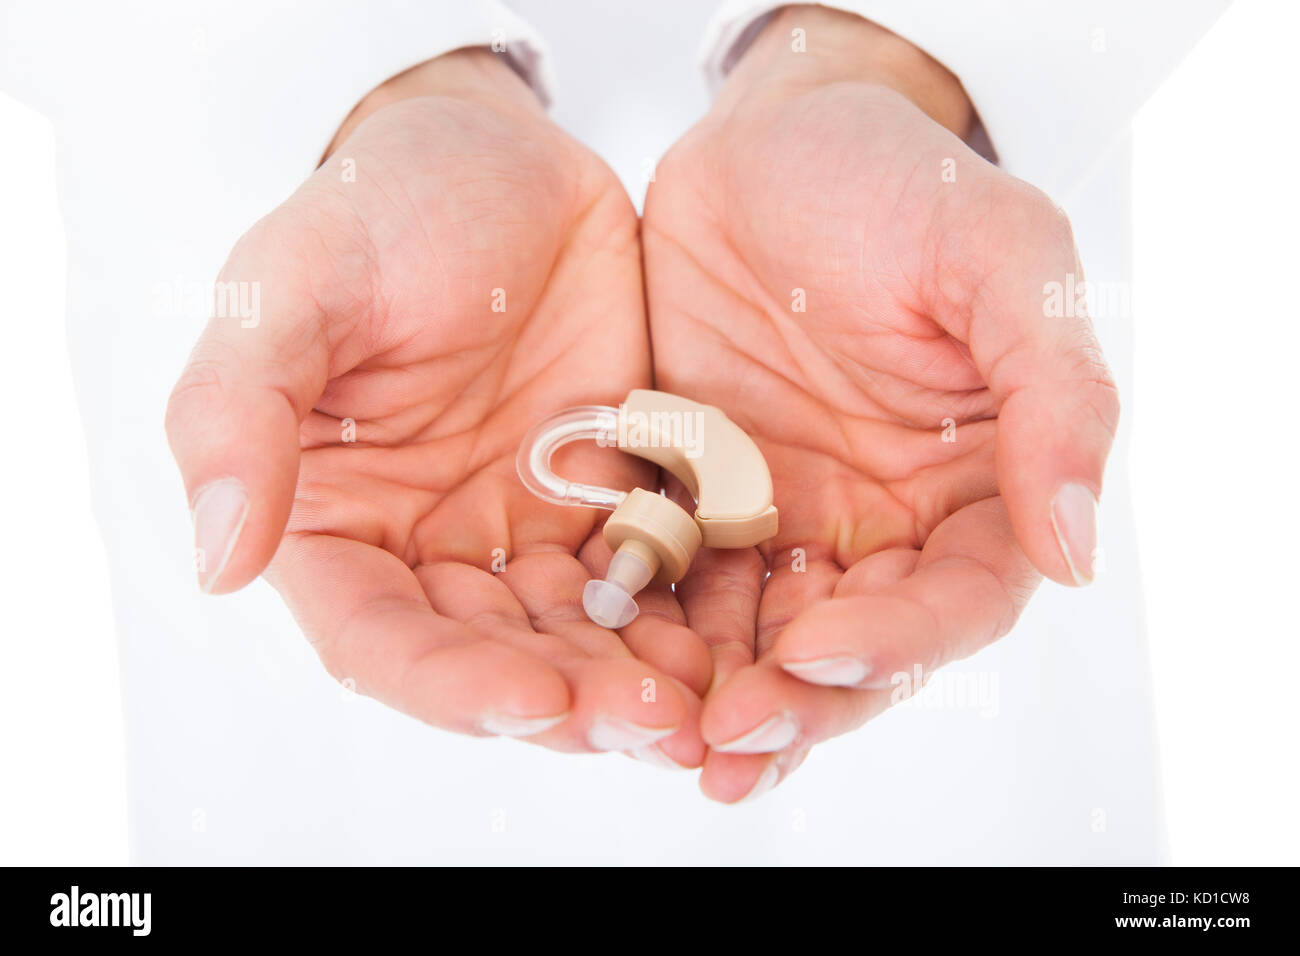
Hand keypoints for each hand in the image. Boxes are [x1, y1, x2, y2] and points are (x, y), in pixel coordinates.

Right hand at [165, 50, 708, 764]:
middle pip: (496, 660)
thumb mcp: (291, 285)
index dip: (450, 685)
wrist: (503, 159)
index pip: (381, 640)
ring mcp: (528, 533)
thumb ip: (237, 413)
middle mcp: (432, 550)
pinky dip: (692, 618)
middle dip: (571, 701)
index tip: (531, 701)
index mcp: (340, 524)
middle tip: (654, 719)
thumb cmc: (379, 210)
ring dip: (639, 681)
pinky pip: (656, 578)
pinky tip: (743, 641)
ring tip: (707, 706)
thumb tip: (216, 564)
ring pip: (582, 637)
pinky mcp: (614, 505)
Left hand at [642, 7, 1118, 799]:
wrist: (763, 142)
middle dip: (798, 700)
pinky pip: (673, 583)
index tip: (823, 648)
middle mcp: (880, 526)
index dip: (900, 640)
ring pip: (756, 639)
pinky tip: (604, 663)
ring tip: (662, 741)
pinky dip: (648, 631)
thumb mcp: (1001, 259)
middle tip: (731, 743)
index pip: (954, 598)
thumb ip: (1054, 395)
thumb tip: (1076, 550)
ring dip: (716, 696)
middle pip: (851, 648)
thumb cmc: (894, 183)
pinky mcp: (696, 503)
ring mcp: (784, 520)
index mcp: (971, 488)